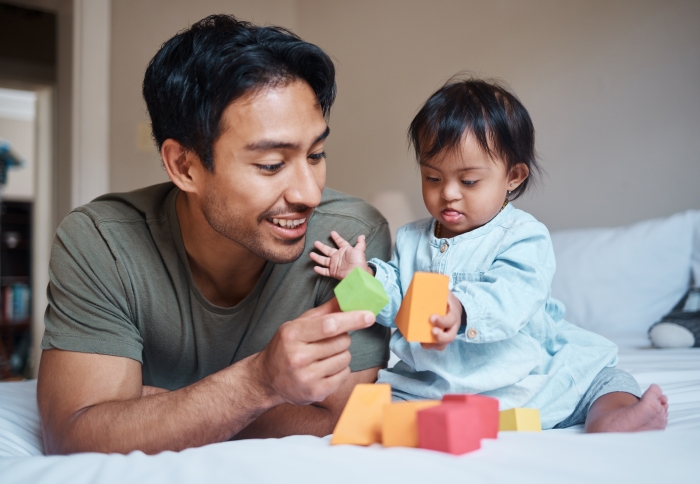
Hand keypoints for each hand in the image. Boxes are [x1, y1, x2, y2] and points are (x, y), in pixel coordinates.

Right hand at [255, 298, 374, 405]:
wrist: (266, 379)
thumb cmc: (285, 347)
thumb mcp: (297, 325)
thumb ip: (323, 312)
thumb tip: (347, 298)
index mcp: (292, 334)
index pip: (329, 325)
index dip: (352, 319)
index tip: (369, 316)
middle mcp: (298, 357)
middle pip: (342, 341)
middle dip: (342, 338)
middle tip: (328, 341)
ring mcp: (307, 377)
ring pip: (345, 358)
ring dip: (341, 355)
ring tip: (324, 356)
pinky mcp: (316, 392)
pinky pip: (345, 375)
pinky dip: (340, 370)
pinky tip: (325, 369)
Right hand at [310, 231, 371, 279]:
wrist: (357, 274)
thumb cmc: (358, 261)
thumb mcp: (360, 250)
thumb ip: (360, 243)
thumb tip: (362, 236)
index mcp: (345, 250)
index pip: (340, 242)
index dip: (336, 238)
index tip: (332, 233)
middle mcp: (338, 256)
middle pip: (328, 250)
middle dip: (322, 247)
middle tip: (315, 243)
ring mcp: (335, 264)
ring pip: (324, 260)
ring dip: (317, 257)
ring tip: (311, 254)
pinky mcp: (333, 272)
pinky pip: (325, 271)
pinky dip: (320, 270)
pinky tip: (315, 268)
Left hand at [421, 291, 461, 350]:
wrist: (455, 307)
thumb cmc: (446, 299)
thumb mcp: (444, 292)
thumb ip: (436, 287)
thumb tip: (423, 279)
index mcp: (453, 314)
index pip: (451, 319)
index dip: (442, 321)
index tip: (431, 318)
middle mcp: (453, 326)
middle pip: (450, 336)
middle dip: (439, 337)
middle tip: (431, 332)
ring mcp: (449, 333)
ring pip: (445, 343)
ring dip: (434, 345)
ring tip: (423, 343)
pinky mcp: (444, 337)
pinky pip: (440, 346)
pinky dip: (432, 347)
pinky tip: (424, 344)